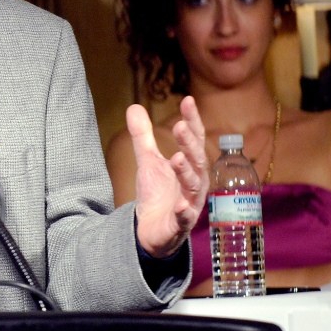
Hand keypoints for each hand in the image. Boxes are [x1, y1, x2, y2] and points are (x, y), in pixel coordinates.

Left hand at [128, 95, 208, 257]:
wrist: (150, 230)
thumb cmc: (157, 194)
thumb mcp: (147, 161)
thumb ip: (142, 136)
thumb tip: (134, 106)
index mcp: (190, 165)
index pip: (194, 139)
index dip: (193, 120)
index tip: (188, 100)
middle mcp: (195, 183)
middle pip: (197, 160)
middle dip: (190, 143)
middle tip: (180, 126)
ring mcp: (191, 203)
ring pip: (193, 187)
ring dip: (187, 173)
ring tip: (177, 158)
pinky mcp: (181, 224)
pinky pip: (185, 218)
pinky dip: (184, 212)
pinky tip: (181, 206)